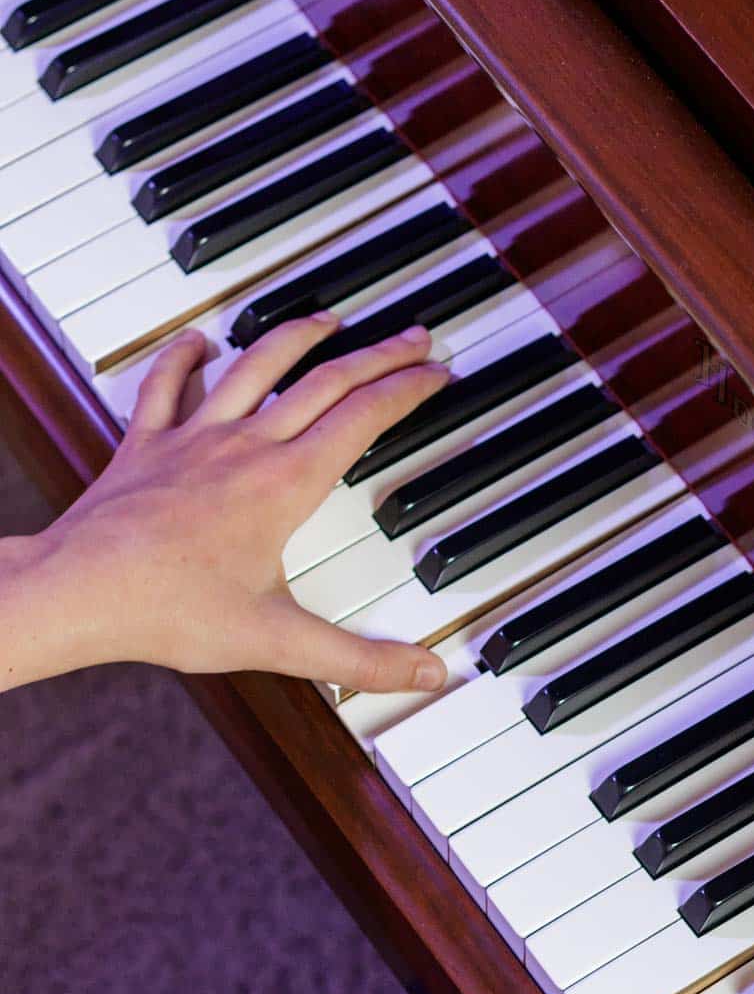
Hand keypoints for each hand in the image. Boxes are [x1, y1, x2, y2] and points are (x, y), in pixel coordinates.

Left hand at [42, 317, 449, 691]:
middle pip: (323, 381)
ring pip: (256, 367)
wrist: (80, 591)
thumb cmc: (170, 612)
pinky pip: (169, 384)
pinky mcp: (147, 445)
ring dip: (298, 336)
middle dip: (376, 355)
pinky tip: (200, 340)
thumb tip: (425, 674)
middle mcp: (244, 447)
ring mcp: (193, 439)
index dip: (406, 390)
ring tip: (328, 319)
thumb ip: (361, 660)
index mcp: (285, 484)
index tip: (434, 374)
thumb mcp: (280, 643)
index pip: (362, 418)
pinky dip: (186, 356)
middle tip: (412, 338)